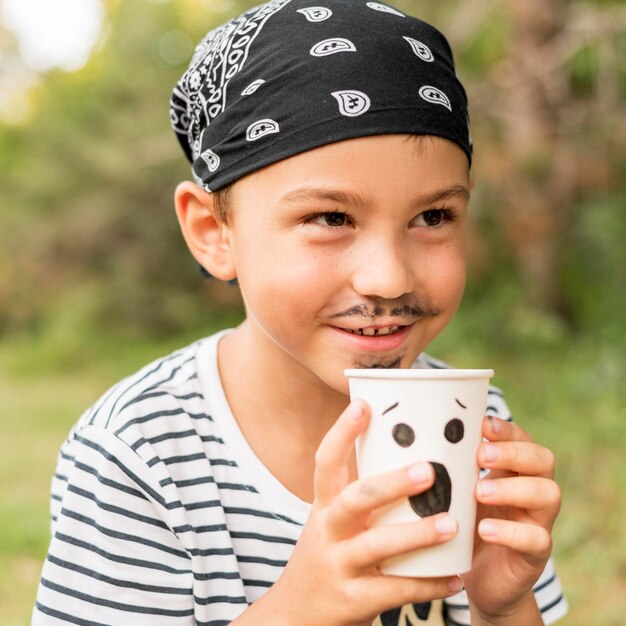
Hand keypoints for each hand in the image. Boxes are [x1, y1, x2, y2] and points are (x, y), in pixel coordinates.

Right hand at [260, 400, 463, 625]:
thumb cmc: (327, 557)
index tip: (363, 404)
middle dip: (391, 483)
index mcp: (323, 506)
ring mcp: (337, 566)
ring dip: (416, 535)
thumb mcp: (331, 523)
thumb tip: (408, 459)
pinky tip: (454, 578)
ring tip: (452, 525)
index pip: (326, 462)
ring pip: (376, 546)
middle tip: (429, 470)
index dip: (342, 432)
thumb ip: (361, 499)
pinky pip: (393, 591)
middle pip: (355, 499)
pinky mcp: (351, 600)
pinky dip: (427, 585)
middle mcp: (327, 531)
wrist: (295, 616)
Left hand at [461, 416, 561, 622]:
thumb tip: (402, 434)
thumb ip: (442, 468)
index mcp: (510, 471)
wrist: (474, 580)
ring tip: (480, 491)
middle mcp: (530, 491)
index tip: (482, 424)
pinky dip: (512, 532)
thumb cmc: (460, 526)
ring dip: (513, 488)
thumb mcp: (452, 493)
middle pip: (543, 459)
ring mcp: (537, 522)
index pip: (522, 439)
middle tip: (481, 455)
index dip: (507, 429)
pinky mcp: (536, 555)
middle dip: (513, 452)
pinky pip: (538, 539)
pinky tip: (485, 530)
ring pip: (548, 494)